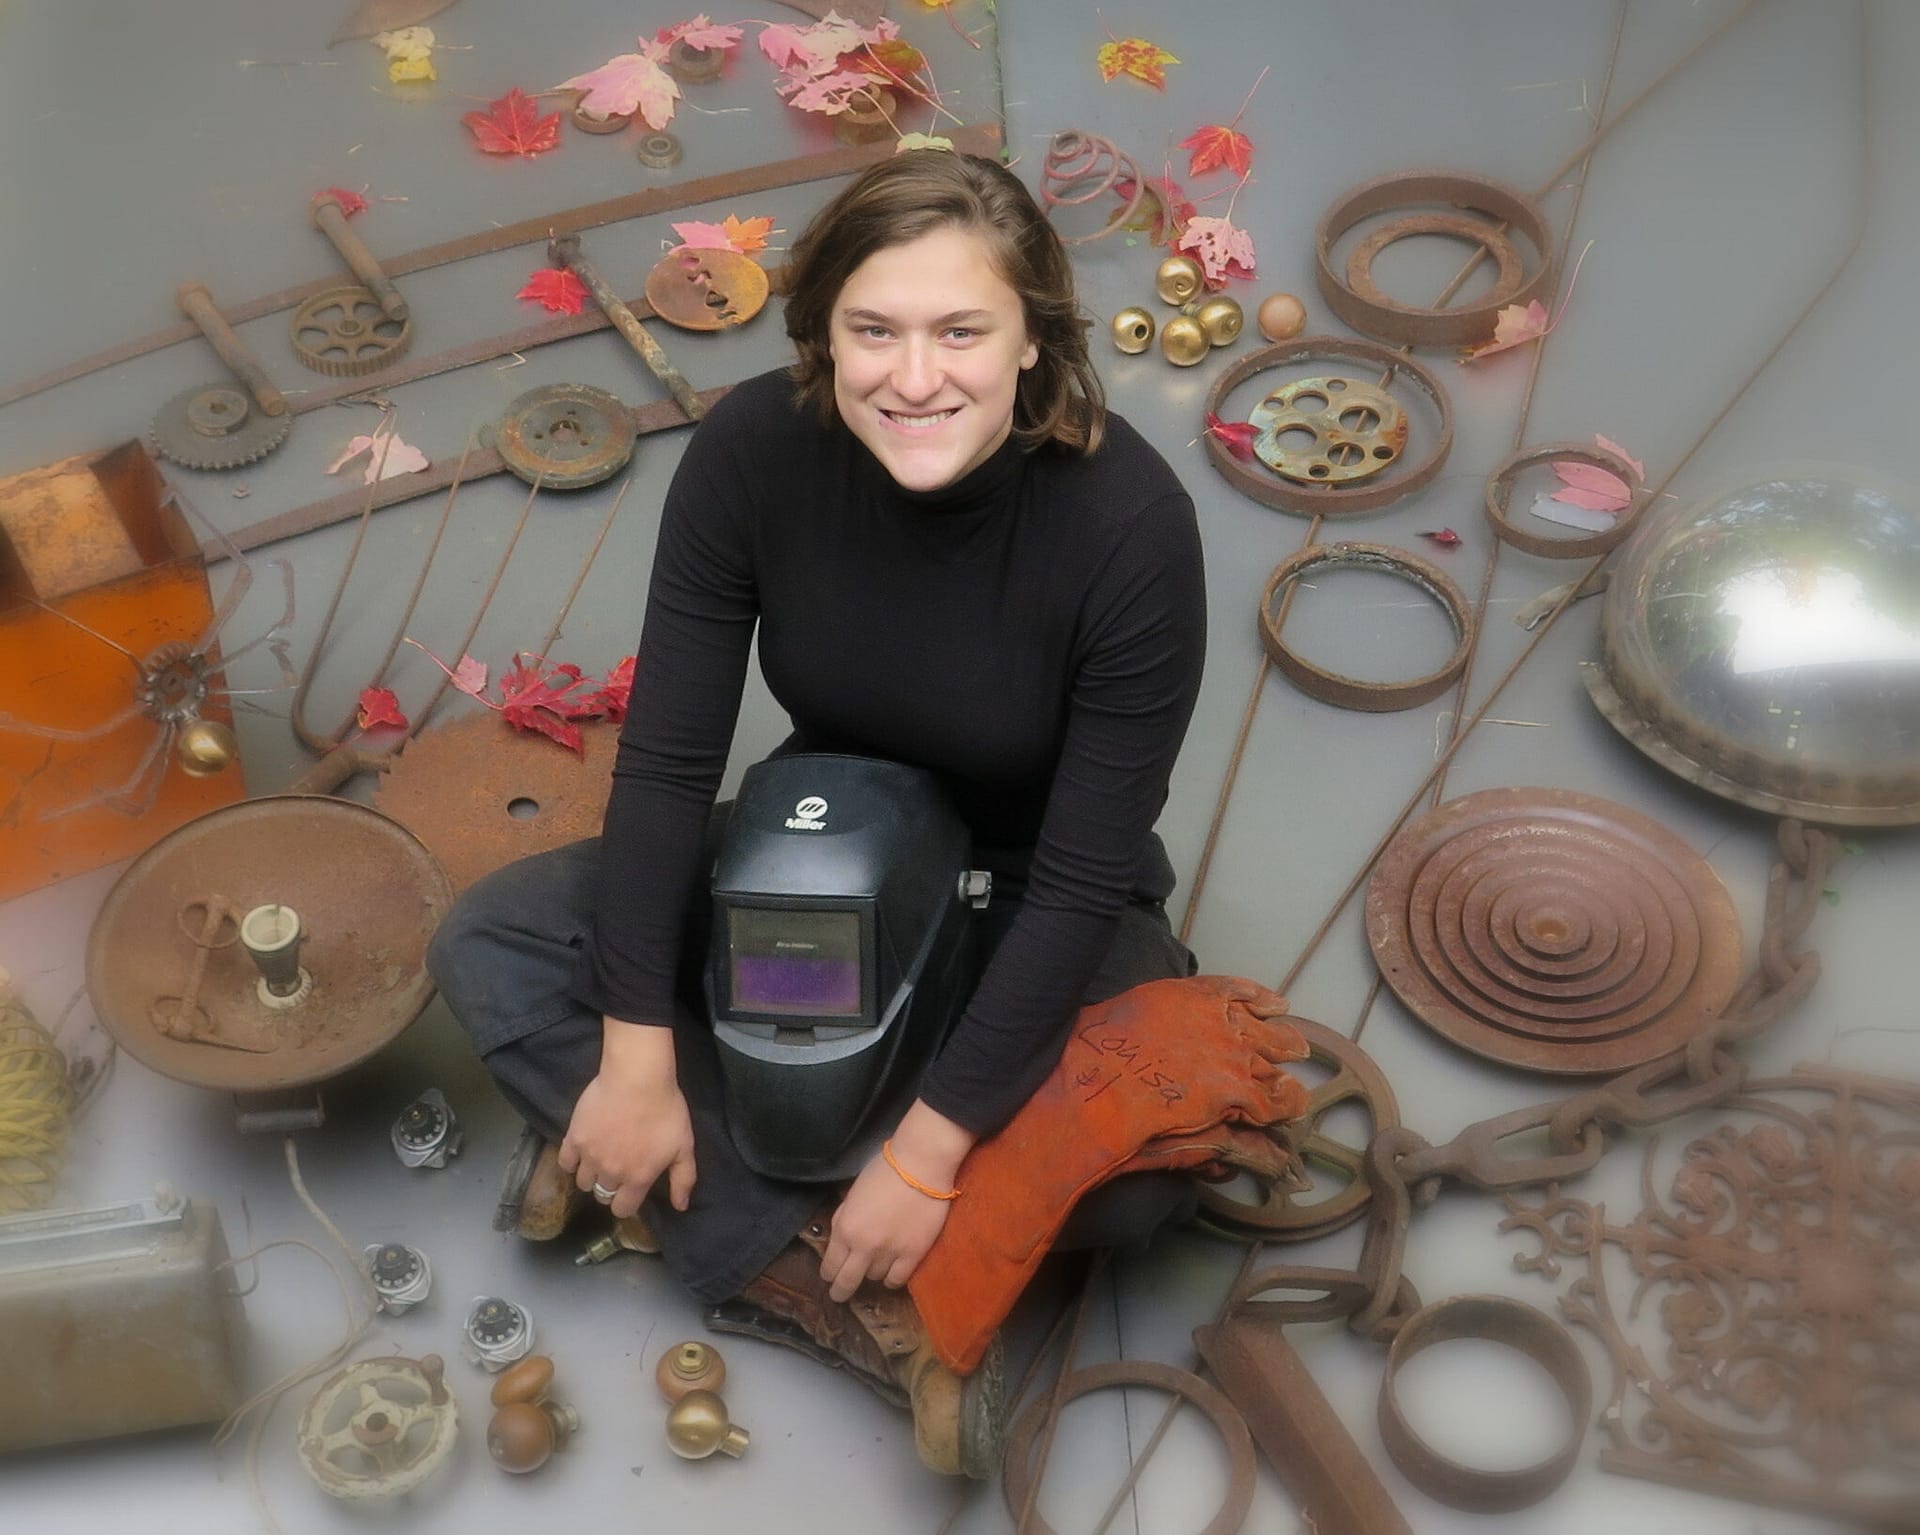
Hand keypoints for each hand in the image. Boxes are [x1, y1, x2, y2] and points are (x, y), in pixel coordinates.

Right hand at [557, 1018, 696, 1220]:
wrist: (637, 1078)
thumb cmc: (666, 1110)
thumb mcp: (684, 1146)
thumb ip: (683, 1178)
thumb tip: (680, 1207)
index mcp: (638, 1178)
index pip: (623, 1209)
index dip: (626, 1203)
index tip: (630, 1190)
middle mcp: (611, 1173)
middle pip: (602, 1195)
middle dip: (610, 1188)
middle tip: (617, 1168)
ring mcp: (589, 1156)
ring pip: (583, 1182)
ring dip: (592, 1176)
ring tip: (600, 1160)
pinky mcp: (574, 1138)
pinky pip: (565, 1162)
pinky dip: (572, 1161)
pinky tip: (581, 1151)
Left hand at [820, 1101, 973, 1301]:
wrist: (920, 1164)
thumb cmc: (884, 1170)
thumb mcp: (853, 1194)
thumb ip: (844, 1219)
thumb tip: (841, 1240)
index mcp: (845, 1228)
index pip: (830, 1265)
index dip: (828, 1275)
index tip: (829, 1277)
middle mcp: (863, 1246)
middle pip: (847, 1282)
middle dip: (840, 1291)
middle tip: (840, 1295)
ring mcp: (889, 1253)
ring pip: (874, 1279)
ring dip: (872, 1273)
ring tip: (875, 1266)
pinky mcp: (913, 1254)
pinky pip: (897, 1280)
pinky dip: (892, 1279)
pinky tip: (892, 1272)